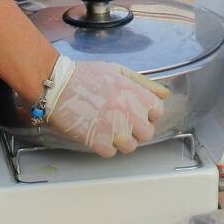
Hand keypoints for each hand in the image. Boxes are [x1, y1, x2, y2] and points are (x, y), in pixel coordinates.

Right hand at [47, 59, 165, 157]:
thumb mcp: (118, 71)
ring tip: (107, 128)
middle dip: (136, 129)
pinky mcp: (98, 141)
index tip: (137, 112)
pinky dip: (104, 146)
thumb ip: (143, 83)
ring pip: (130, 146)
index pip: (157, 111)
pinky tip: (96, 133)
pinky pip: (111, 152)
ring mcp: (115, 128)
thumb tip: (165, 94)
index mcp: (136, 93)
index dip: (147, 113)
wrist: (58, 84)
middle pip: (147, 133)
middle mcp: (129, 111)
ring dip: (121, 140)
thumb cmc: (86, 75)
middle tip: (121, 121)